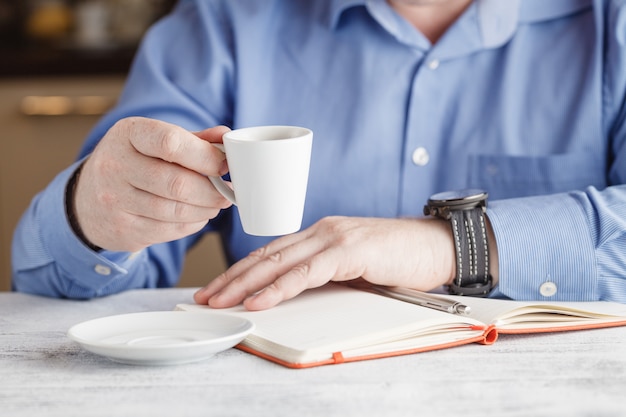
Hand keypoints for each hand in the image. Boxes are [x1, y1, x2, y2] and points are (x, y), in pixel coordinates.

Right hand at [73, 117, 231, 251]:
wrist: (86, 199)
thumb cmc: (131, 163)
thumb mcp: (152, 141)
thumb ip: (192, 139)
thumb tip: (225, 136)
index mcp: (128, 134)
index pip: (170, 143)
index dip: (205, 156)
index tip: (224, 165)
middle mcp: (115, 166)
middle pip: (177, 183)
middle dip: (211, 190)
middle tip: (227, 191)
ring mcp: (115, 201)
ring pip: (175, 211)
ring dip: (205, 209)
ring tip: (216, 203)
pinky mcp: (122, 229)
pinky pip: (168, 230)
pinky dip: (192, 224)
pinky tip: (197, 215)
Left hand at [194, 216, 456, 309]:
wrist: (439, 246)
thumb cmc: (399, 259)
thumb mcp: (353, 267)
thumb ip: (325, 274)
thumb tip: (295, 294)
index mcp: (320, 235)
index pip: (271, 253)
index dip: (240, 270)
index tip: (217, 287)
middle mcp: (322, 231)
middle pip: (266, 256)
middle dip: (231, 278)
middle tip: (205, 296)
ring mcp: (335, 238)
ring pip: (280, 262)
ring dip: (245, 284)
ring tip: (219, 300)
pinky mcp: (350, 251)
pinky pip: (307, 272)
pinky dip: (279, 287)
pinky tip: (259, 300)